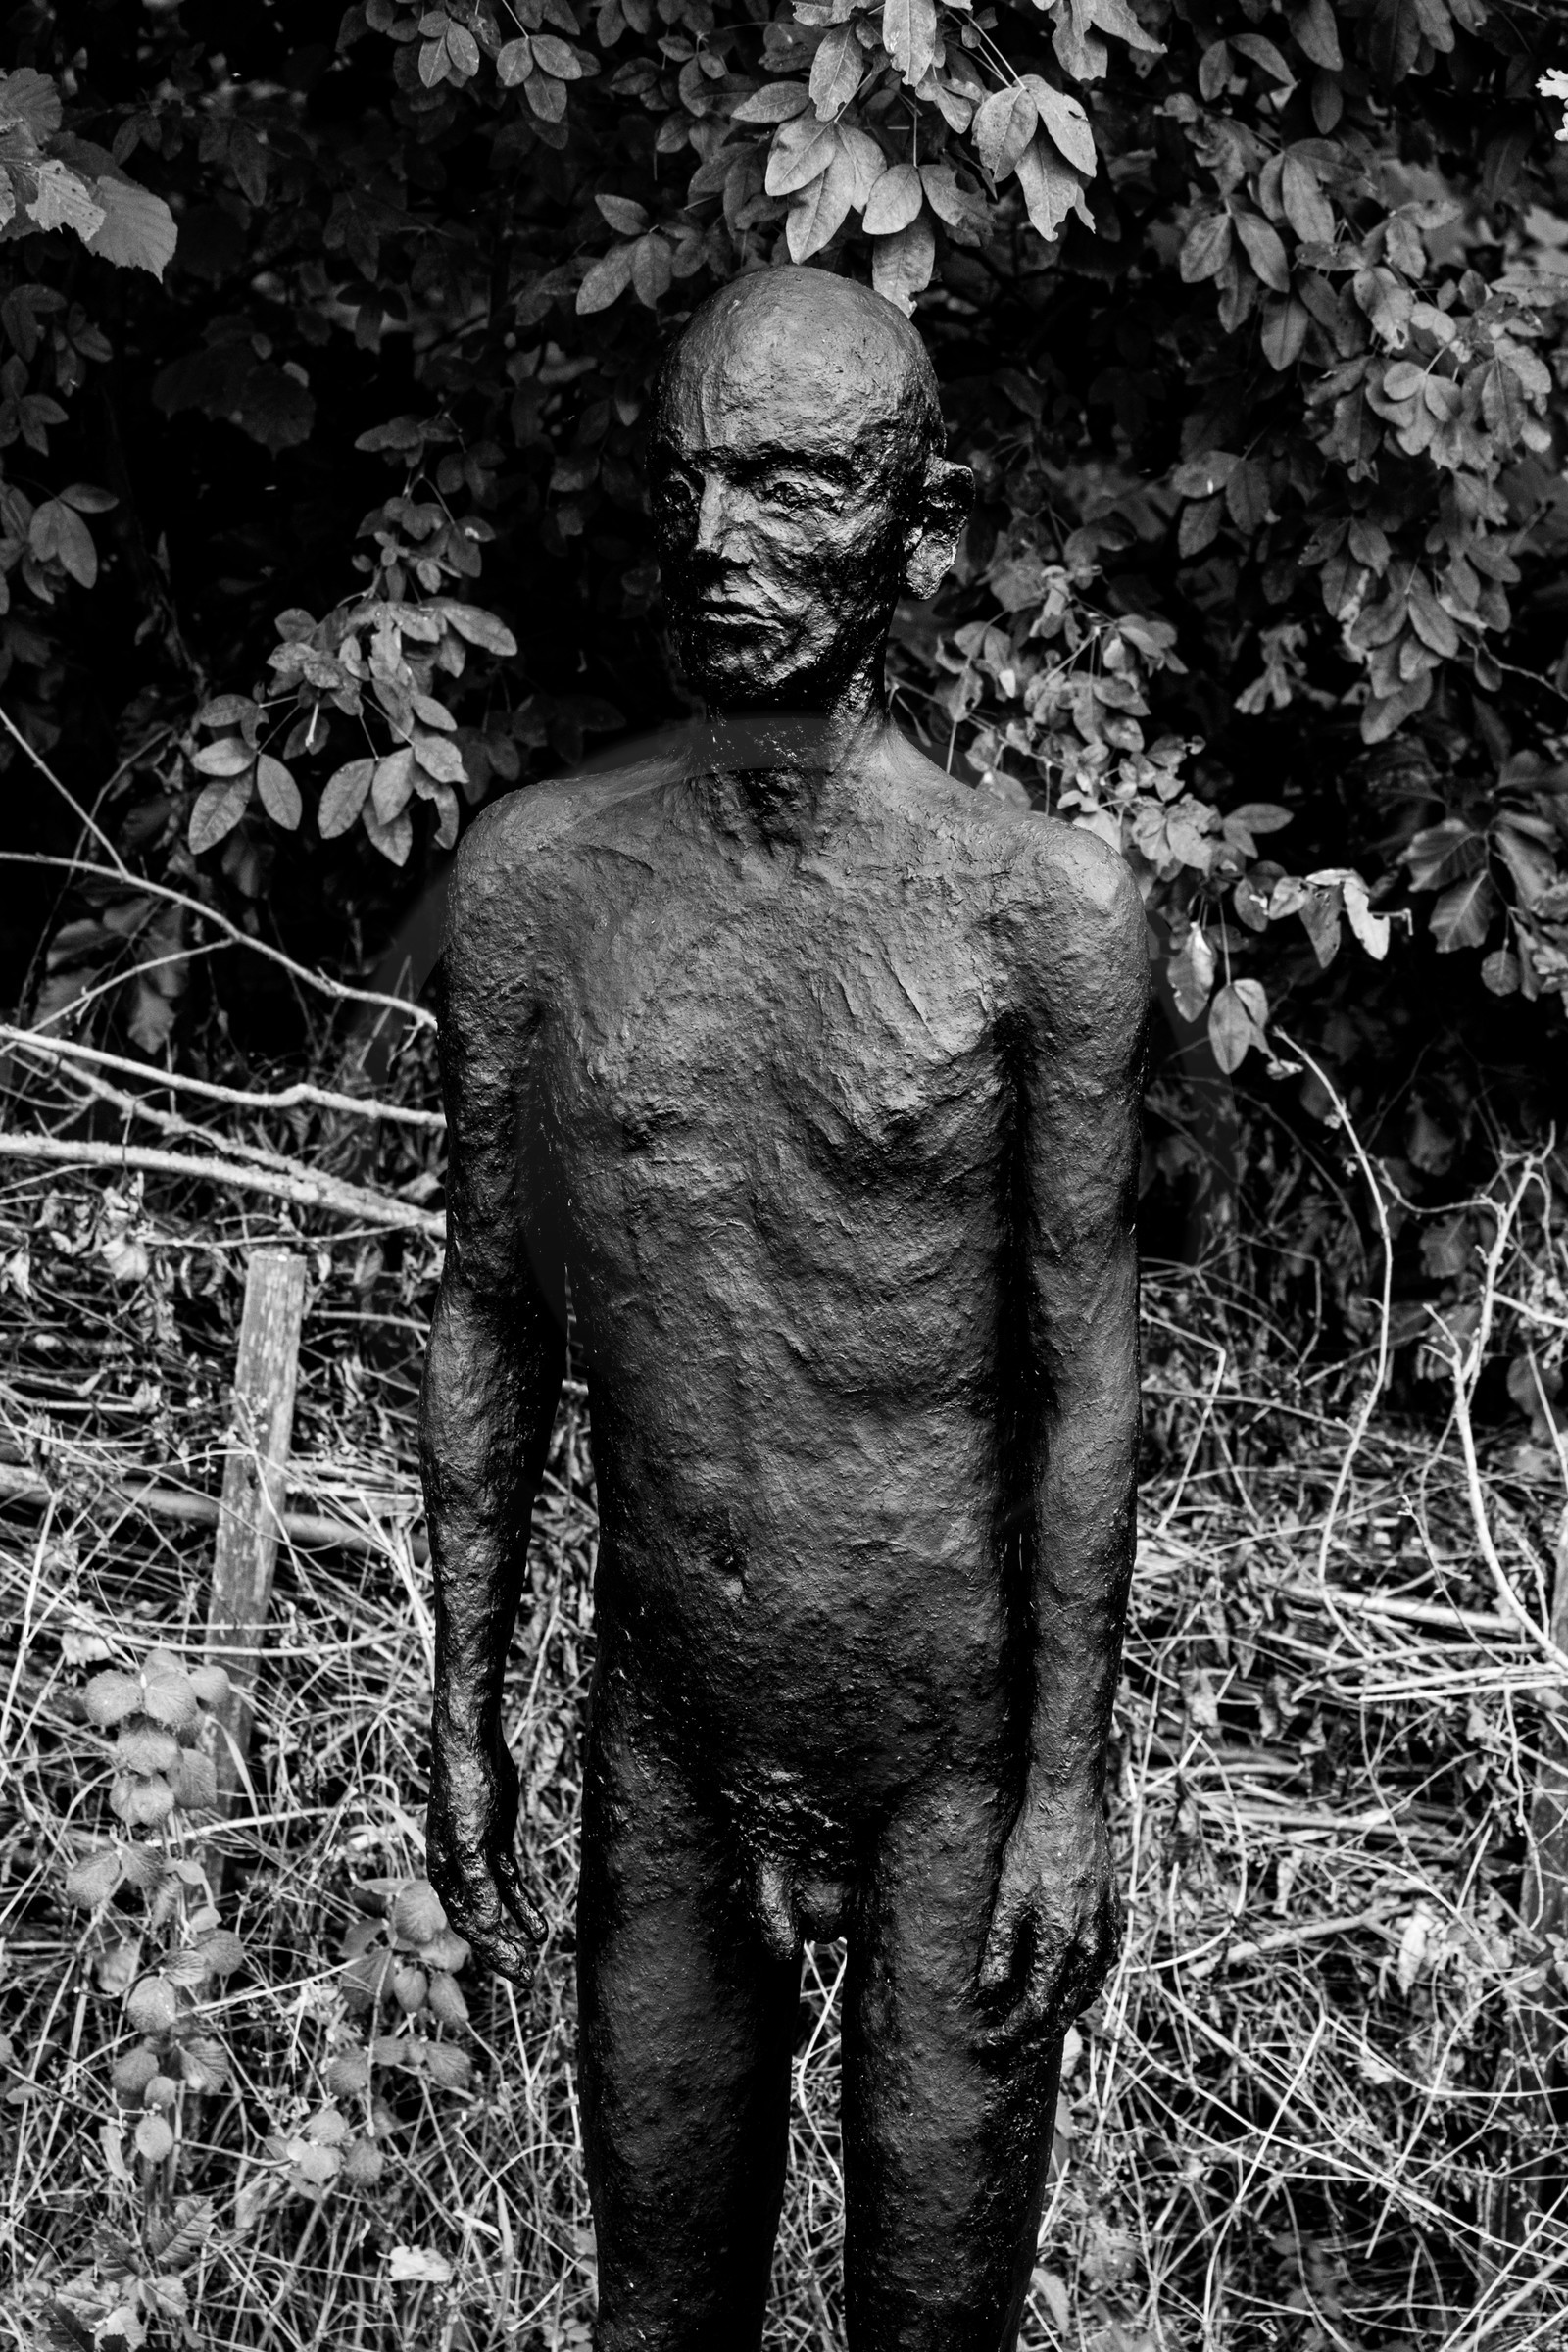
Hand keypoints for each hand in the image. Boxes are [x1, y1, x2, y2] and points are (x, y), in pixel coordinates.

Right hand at [425, 1726, 545, 1989]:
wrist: (473, 1746)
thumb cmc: (466, 1792)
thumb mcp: (474, 1843)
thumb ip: (480, 1887)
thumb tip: (487, 1928)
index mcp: (444, 1875)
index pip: (470, 1925)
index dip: (495, 1951)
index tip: (521, 1972)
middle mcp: (457, 1871)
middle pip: (482, 1920)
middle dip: (504, 1947)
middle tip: (530, 1974)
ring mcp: (478, 1856)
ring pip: (498, 1903)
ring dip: (516, 1927)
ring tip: (537, 1952)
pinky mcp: (496, 1842)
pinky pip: (510, 1882)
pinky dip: (523, 1903)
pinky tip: (538, 1923)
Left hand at [978, 1787, 1120, 2040]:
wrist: (1072, 1804)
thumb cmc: (1032, 1844)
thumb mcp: (1007, 1893)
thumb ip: (1000, 1945)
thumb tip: (989, 1992)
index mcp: (1060, 1938)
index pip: (1036, 2006)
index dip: (1014, 2031)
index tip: (992, 2044)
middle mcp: (1090, 1941)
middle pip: (1065, 2006)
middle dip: (1038, 2033)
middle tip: (1015, 2050)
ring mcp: (1107, 1928)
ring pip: (1088, 1989)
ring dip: (1064, 2014)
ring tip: (1040, 2029)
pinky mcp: (1114, 1914)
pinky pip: (1103, 1965)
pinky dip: (1085, 1987)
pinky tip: (1073, 1989)